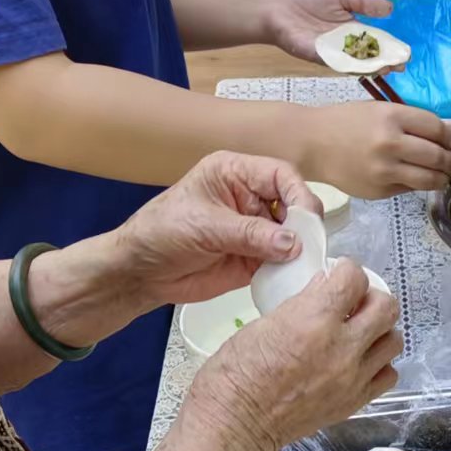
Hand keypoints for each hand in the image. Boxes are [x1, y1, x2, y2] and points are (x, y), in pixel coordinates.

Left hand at [107, 151, 320, 307]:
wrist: (142, 272)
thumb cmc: (161, 233)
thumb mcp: (204, 226)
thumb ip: (250, 234)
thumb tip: (293, 243)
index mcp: (235, 174)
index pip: (281, 175)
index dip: (299, 194)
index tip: (308, 220)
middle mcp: (251, 199)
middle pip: (294, 205)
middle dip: (304, 225)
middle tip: (307, 247)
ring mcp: (256, 230)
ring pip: (294, 235)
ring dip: (300, 250)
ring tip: (301, 265)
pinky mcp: (257, 258)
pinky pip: (284, 262)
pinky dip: (290, 270)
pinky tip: (290, 277)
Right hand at [187, 260, 401, 450]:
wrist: (237, 423)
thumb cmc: (237, 375)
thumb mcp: (263, 323)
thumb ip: (301, 304)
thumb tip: (324, 288)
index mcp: (314, 320)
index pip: (355, 278)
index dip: (348, 271)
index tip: (340, 276)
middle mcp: (341, 348)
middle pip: (386, 307)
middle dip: (372, 297)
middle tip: (356, 302)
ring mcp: (352, 377)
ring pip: (393, 341)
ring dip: (380, 331)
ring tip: (361, 332)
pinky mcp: (355, 401)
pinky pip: (388, 375)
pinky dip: (379, 364)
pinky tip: (361, 361)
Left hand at [263, 0, 392, 63]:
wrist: (278, 12)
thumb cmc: (307, 2)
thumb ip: (363, 2)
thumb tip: (390, 7)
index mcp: (353, 31)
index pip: (377, 42)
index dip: (391, 48)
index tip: (405, 53)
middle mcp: (347, 47)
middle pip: (371, 58)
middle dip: (387, 62)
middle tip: (401, 65)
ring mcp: (335, 55)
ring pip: (358, 65)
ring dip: (373, 68)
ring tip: (388, 68)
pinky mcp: (322, 58)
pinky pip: (340, 64)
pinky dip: (353, 66)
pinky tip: (366, 67)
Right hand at [298, 100, 450, 197]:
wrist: (312, 143)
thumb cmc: (345, 122)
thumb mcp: (378, 110)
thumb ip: (410, 120)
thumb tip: (445, 132)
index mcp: (391, 117)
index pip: (435, 128)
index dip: (450, 137)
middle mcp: (390, 143)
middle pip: (437, 156)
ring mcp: (385, 170)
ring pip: (428, 179)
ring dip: (442, 179)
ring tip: (444, 177)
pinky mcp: (379, 190)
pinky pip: (408, 189)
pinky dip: (416, 184)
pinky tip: (413, 178)